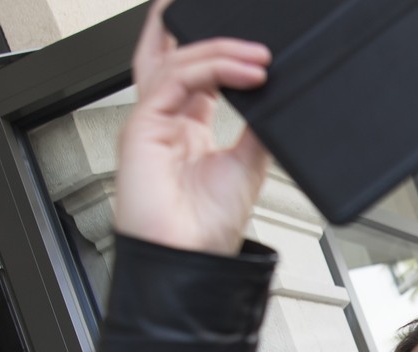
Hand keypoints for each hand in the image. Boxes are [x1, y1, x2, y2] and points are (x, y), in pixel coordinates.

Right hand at [114, 0, 272, 254]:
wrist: (191, 261)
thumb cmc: (208, 229)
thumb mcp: (248, 166)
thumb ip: (256, 130)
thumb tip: (275, 99)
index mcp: (187, 129)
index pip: (193, 73)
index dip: (212, 49)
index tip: (248, 40)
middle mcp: (165, 121)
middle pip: (167, 55)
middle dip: (180, 24)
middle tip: (204, 4)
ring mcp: (151, 122)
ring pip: (178, 63)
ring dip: (221, 52)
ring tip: (260, 58)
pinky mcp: (142, 127)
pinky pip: (173, 80)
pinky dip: (211, 70)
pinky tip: (244, 73)